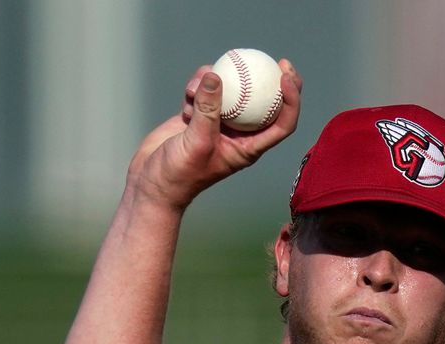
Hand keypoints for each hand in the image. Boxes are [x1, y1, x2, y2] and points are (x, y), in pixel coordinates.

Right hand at [126, 59, 302, 210]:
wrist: (153, 182)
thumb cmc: (180, 174)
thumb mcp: (197, 142)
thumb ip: (207, 109)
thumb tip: (215, 75)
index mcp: (249, 147)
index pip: (282, 123)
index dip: (291, 100)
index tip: (286, 78)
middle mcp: (238, 134)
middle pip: (264, 103)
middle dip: (271, 81)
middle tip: (274, 60)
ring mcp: (218, 123)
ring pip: (229, 91)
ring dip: (215, 82)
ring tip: (194, 90)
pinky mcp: (198, 115)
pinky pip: (205, 91)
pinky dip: (197, 87)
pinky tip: (188, 93)